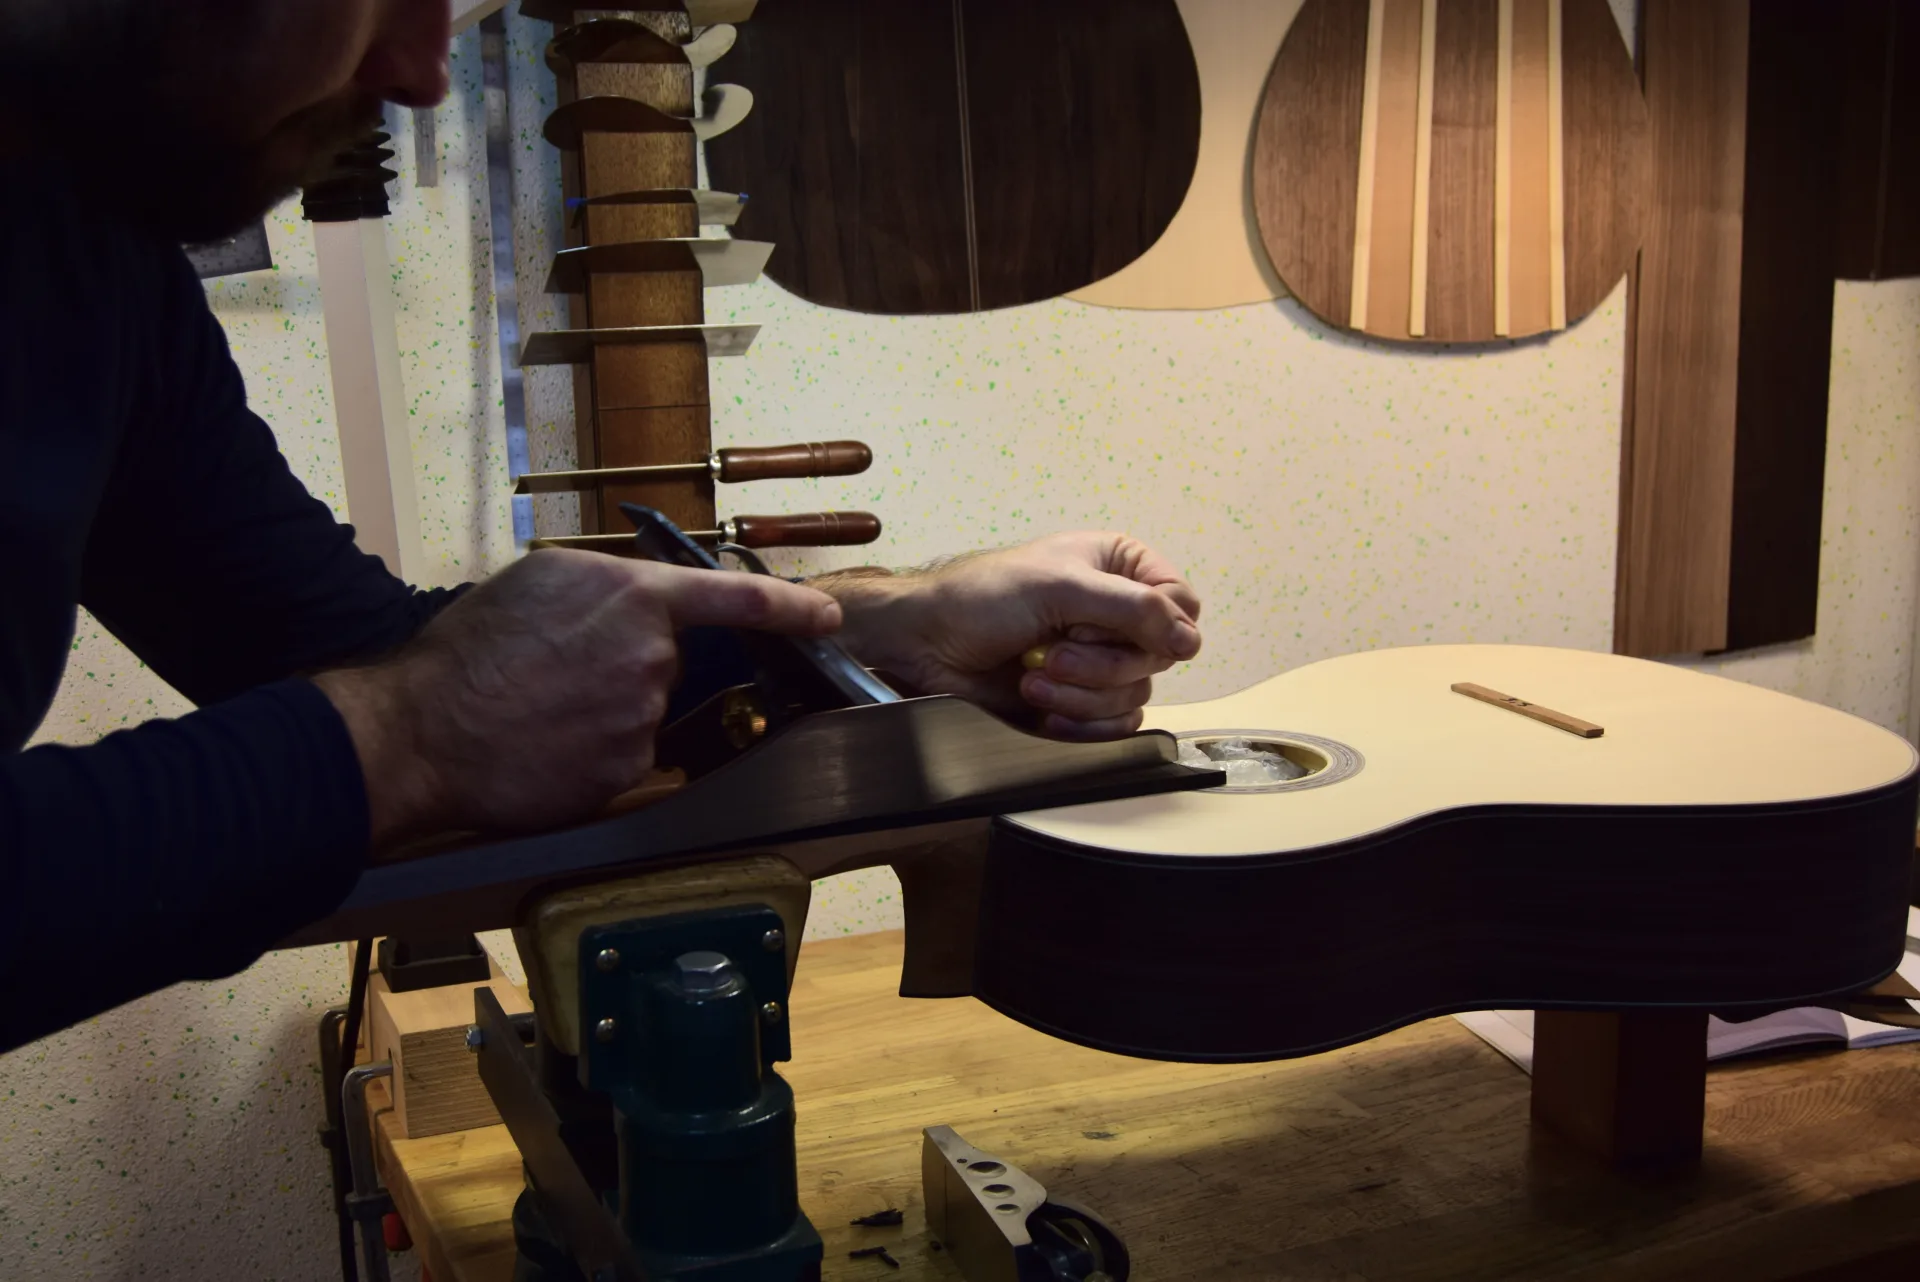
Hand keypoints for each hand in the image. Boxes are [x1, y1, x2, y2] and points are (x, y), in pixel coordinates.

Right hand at [313, 549, 840, 853]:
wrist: (423, 730)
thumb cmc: (471, 650)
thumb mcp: (539, 580)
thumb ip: (608, 584)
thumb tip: (644, 598)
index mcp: (634, 597)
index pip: (736, 600)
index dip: (789, 607)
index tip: (825, 618)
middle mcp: (651, 657)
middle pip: (670, 663)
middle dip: (629, 665)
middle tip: (560, 671)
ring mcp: (641, 718)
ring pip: (645, 711)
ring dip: (607, 710)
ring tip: (541, 707)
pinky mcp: (625, 772)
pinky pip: (626, 757)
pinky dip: (592, 752)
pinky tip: (547, 744)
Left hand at [825, 533, 1201, 739]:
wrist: (926, 643)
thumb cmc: (980, 598)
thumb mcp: (1061, 587)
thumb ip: (1133, 608)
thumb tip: (1188, 639)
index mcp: (1118, 568)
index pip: (1182, 602)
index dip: (1161, 626)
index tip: (1124, 631)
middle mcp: (1114, 613)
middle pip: (1160, 657)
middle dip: (1102, 663)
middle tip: (1055, 649)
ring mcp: (1096, 659)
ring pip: (1134, 695)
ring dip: (1080, 694)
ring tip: (1033, 675)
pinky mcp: (1078, 701)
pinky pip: (1112, 727)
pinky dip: (1077, 723)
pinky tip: (1040, 707)